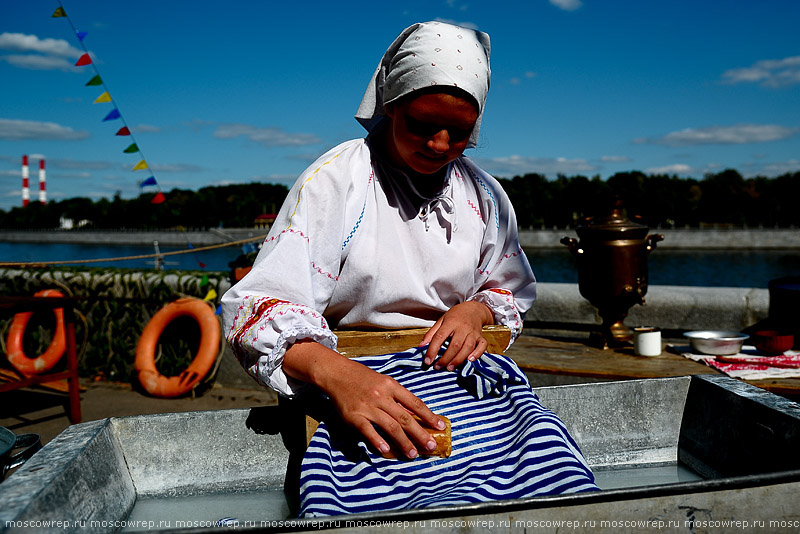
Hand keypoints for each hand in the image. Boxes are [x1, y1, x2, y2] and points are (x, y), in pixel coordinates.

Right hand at [283, 341, 445, 458]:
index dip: (429, 416)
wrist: (337, 373)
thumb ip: (397, 398)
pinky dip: (378, 441)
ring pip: (390, 427)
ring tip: (413, 454)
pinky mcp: (354, 416)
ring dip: (403, 442)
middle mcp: (382, 396)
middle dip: (420, 434)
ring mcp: (368, 406)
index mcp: (392, 386)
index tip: (441, 427)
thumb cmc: (363, 378)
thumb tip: (414, 415)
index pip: (415, 403)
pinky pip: (368, 431)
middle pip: (405, 418)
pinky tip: (387, 451)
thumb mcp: (384, 381)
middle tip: (431, 446)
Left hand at [420, 300, 493, 370]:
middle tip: (438, 367)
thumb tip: (420, 346)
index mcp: (450, 323)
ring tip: (450, 368)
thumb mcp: (441, 320)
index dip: (432, 350)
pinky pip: (482, 346)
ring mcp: (473, 332)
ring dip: (459, 359)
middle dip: (446, 358)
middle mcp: (462, 328)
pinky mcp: (480, 336)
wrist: (473, 309)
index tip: (427, 361)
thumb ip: (431, 333)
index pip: (439, 337)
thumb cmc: (455, 316)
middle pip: (455, 345)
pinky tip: (470, 360)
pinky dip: (477, 354)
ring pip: (468, 347)